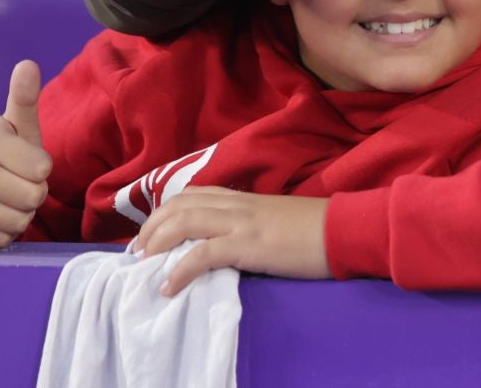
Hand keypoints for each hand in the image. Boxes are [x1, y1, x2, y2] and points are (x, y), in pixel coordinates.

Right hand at [0, 60, 52, 249]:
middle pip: (33, 198)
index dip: (41, 170)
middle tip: (17, 184)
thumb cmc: (4, 154)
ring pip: (19, 221)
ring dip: (20, 215)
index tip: (26, 163)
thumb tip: (28, 64)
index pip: (42, 169)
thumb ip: (25, 99)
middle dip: (33, 195)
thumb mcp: (16, 127)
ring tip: (5, 200)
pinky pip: (1, 241)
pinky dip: (4, 234)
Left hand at [131, 189, 331, 295]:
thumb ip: (248, 223)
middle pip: (179, 205)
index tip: (149, 236)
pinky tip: (169, 286)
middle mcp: (237, 204)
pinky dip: (180, 270)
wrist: (343, 230)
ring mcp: (242, 222)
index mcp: (243, 198)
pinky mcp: (249, 244)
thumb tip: (226, 241)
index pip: (192, 195)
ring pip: (184, 221)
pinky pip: (204, 253)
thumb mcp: (273, 219)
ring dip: (156, 243)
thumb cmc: (315, 229)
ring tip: (143, 266)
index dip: (163, 213)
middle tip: (137, 254)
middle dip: (150, 228)